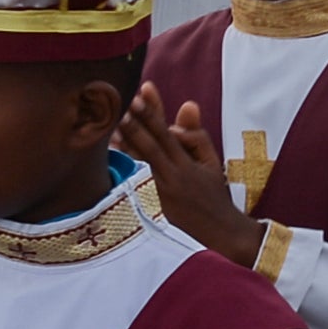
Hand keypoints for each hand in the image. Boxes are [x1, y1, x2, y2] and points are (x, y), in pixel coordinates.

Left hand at [120, 90, 262, 265]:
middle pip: (148, 145)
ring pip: (137, 162)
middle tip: (120, 101)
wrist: (219, 236)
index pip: (167, 133)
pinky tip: (109, 150)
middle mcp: (170, 177)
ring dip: (122, 141)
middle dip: (134, 122)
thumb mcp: (212, 163)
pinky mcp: (149, 208)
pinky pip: (132, 181)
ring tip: (108, 122)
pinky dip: (121, 164)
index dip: (153, 112)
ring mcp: (158, 194)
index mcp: (186, 165)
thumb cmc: (213, 196)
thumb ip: (197, 134)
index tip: (141, 92)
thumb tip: (185, 105)